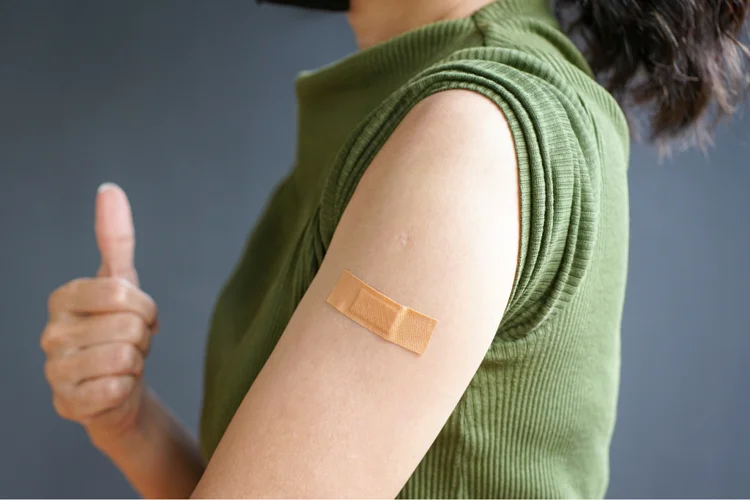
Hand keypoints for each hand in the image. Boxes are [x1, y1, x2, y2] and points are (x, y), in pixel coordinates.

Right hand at [41, 183, 157, 449]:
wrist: (118, 387)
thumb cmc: (118, 329)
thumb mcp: (121, 282)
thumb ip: (115, 238)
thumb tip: (109, 189)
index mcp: (63, 298)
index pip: (122, 293)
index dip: (145, 309)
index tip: (138, 316)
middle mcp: (51, 332)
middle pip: (129, 326)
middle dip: (142, 338)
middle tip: (130, 344)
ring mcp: (54, 370)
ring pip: (125, 358)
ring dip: (136, 363)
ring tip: (122, 364)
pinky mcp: (65, 403)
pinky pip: (114, 388)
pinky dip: (126, 388)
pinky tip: (114, 387)